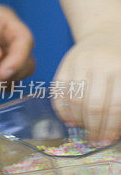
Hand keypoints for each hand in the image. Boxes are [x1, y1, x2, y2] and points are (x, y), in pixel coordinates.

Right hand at [51, 27, 120, 144]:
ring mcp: (79, 64)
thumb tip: (115, 131)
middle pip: (93, 106)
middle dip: (94, 129)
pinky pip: (59, 94)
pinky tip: (70, 120)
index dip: (110, 127)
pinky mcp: (64, 65)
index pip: (115, 106)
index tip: (107, 141)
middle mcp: (99, 65)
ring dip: (79, 122)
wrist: (106, 33)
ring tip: (85, 130)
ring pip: (74, 102)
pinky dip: (63, 111)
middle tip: (95, 141)